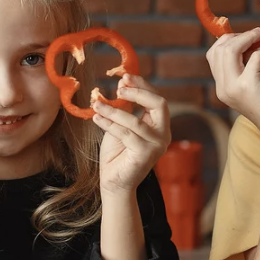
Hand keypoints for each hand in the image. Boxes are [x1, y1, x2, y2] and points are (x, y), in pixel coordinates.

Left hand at [94, 74, 169, 196]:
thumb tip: (122, 83)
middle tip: (118, 88)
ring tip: (96, 104)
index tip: (124, 77)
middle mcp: (163, 134)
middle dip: (138, 92)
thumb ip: (124, 107)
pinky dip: (108, 124)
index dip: (142, 85)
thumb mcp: (121, 124)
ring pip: (135, 120)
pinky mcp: (145, 155)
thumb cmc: (117, 153)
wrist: (114, 182)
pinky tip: (96, 118)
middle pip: (159, 104)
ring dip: (113, 110)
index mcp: (160, 125)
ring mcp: (156, 146)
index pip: (157, 99)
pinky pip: (125, 134)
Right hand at [206, 27, 259, 133]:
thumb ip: (246, 62)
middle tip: (259, 33)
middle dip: (240, 35)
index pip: (213, 55)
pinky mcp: (250, 85)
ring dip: (250, 36)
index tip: (246, 36)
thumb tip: (248, 39)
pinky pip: (257, 55)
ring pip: (231, 49)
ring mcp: (234, 87)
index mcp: (222, 87)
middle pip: (220, 49)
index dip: (228, 40)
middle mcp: (224, 87)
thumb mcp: (254, 79)